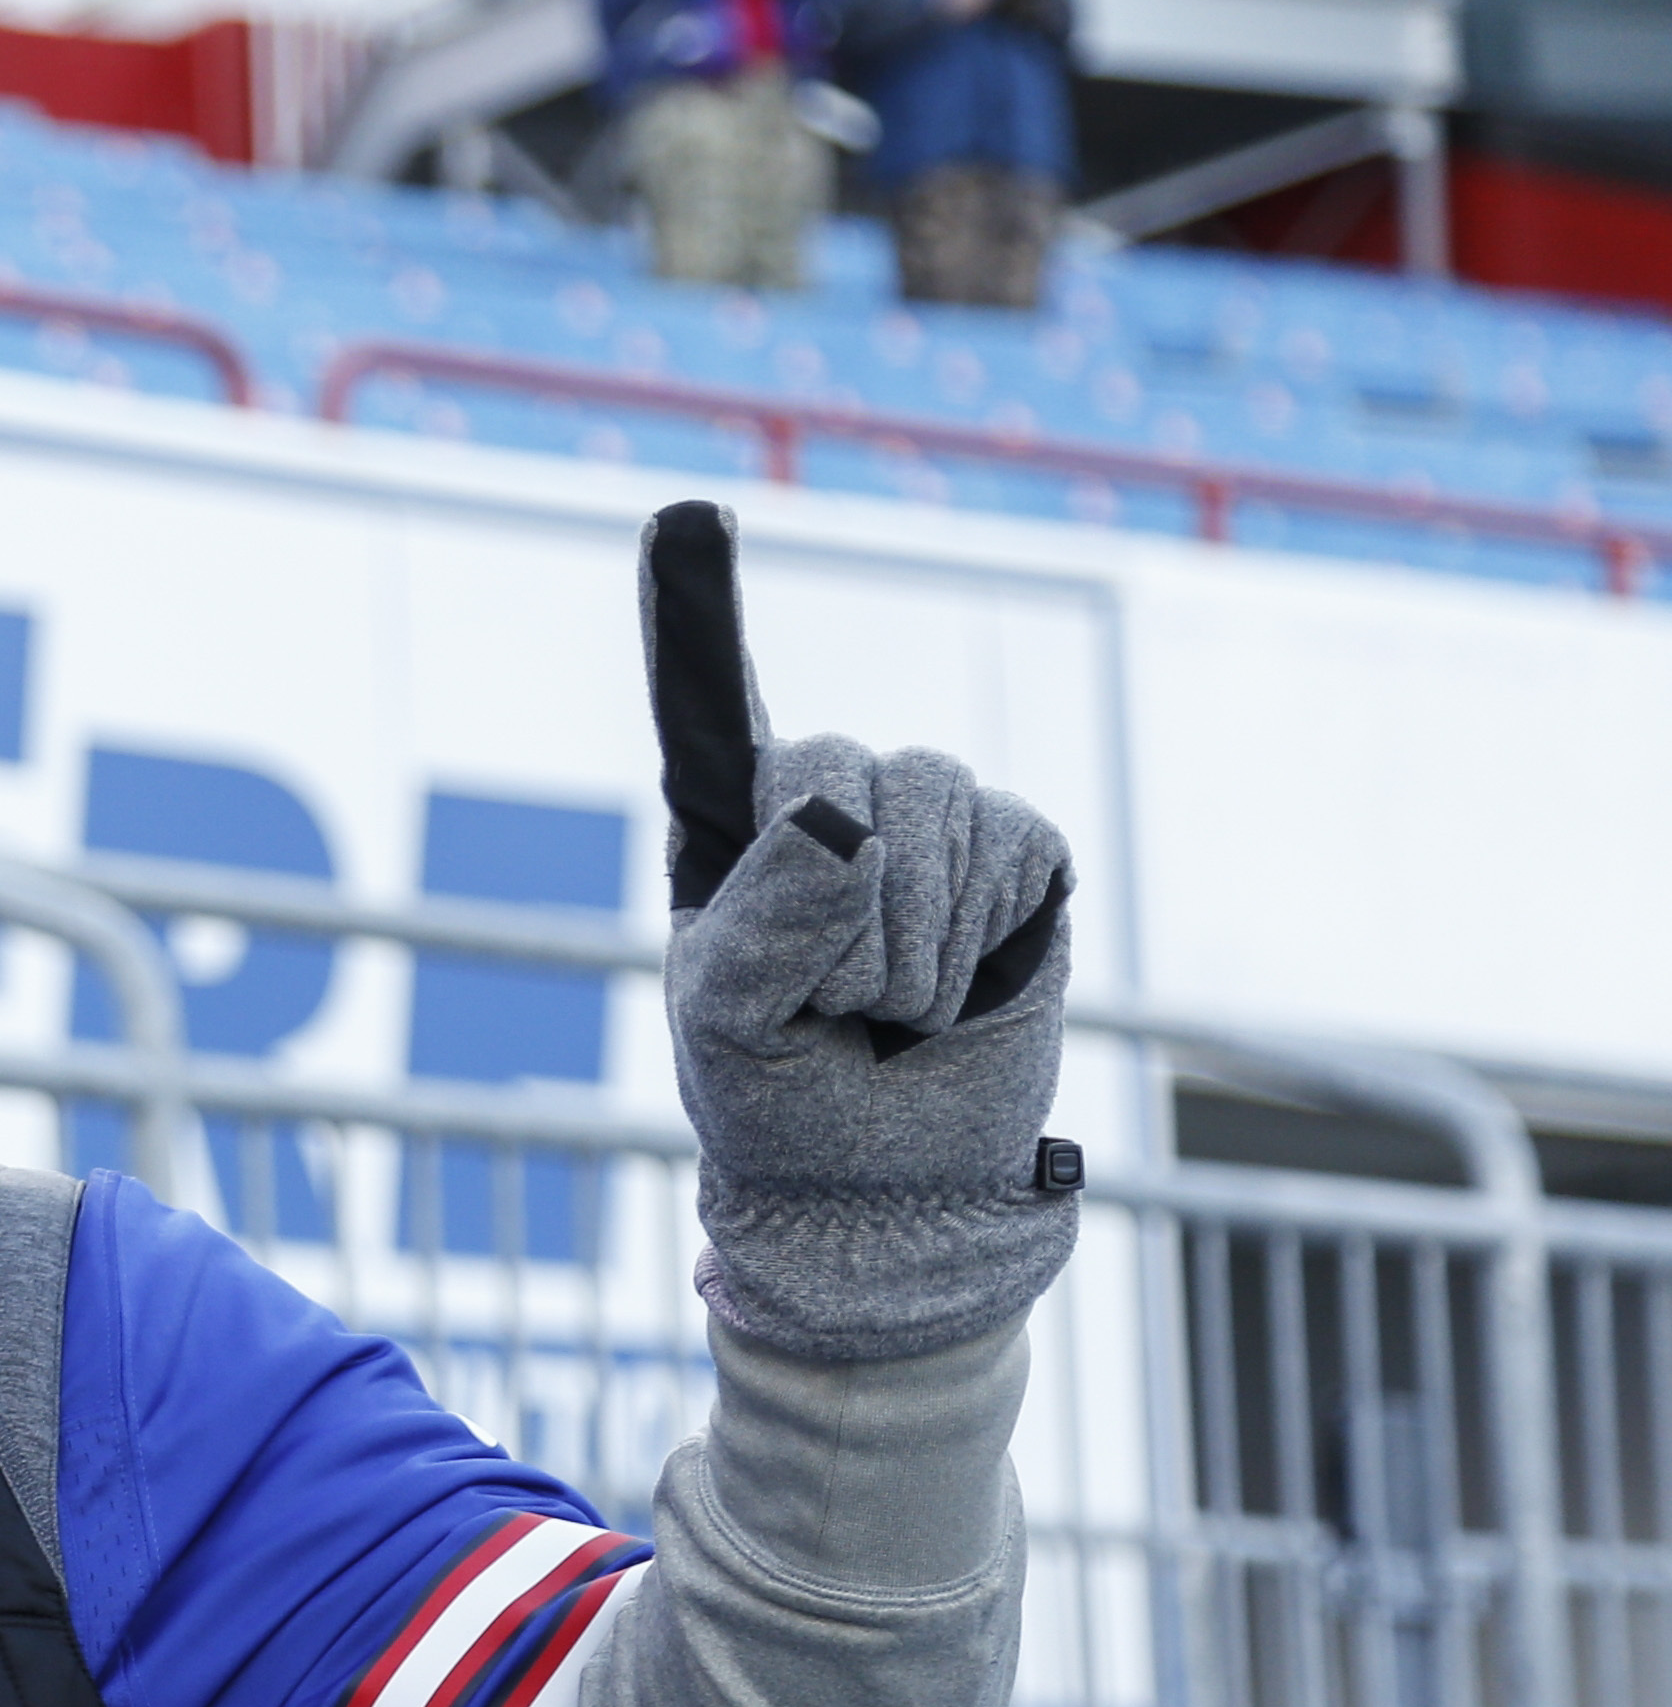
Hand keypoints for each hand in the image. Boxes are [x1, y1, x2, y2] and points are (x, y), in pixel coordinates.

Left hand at [641, 501, 1084, 1363]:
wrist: (892, 1190)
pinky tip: (954, 994)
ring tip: (889, 1011)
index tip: (686, 515)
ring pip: (934, 805)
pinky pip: (1015, 847)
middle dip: (840, 910)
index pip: (708, 711)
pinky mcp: (1019, 857)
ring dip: (911, 943)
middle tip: (829, 1008)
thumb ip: (759, 927)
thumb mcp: (730, 1031)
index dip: (696, 612)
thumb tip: (837, 821)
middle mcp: (826, 806)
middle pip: (838, 763)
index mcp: (728, 836)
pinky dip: (980, 941)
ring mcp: (928, 825)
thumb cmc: (781, 1107)